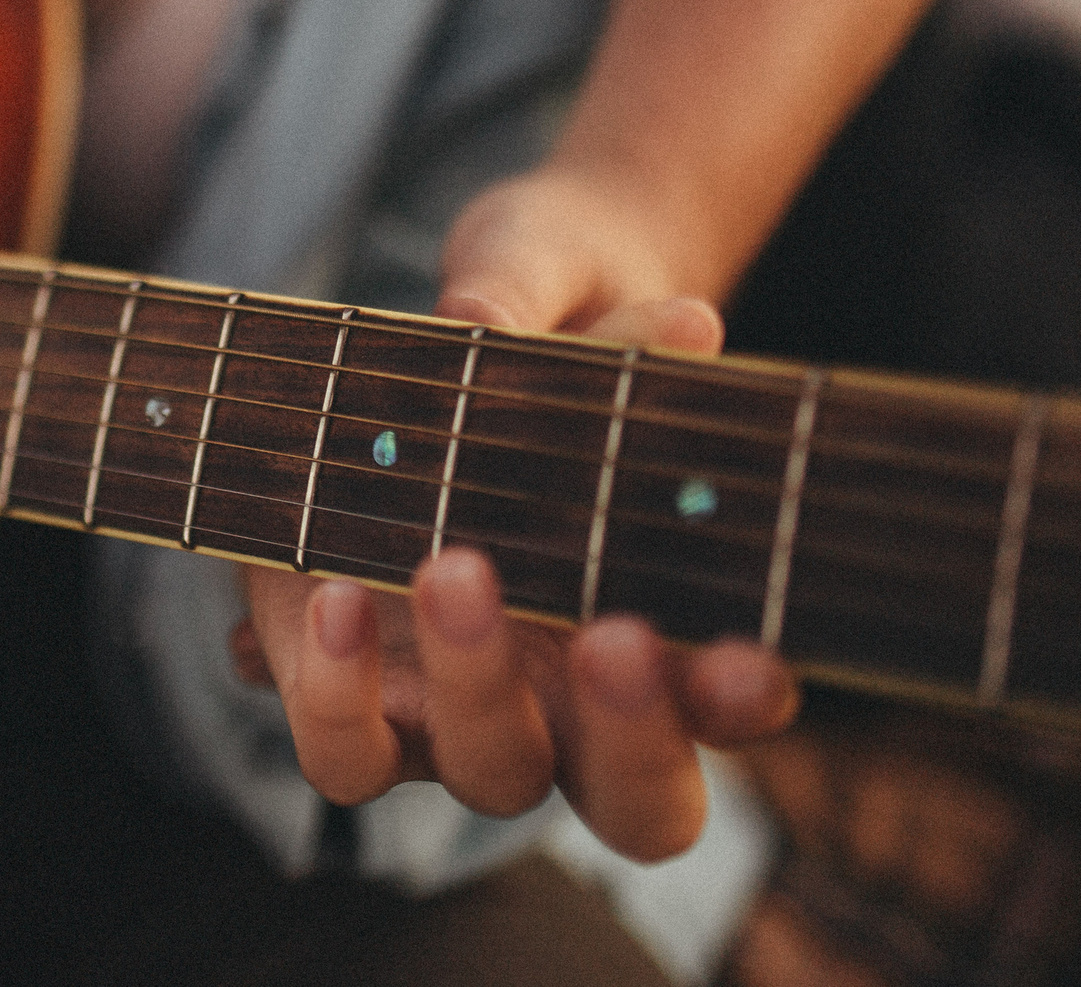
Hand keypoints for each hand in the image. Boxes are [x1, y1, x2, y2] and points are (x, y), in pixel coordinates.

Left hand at [231, 164, 797, 861]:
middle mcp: (579, 693)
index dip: (741, 700)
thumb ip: (573, 310)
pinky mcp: (359, 692)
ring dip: (476, 695)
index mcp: (667, 615)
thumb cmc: (539, 294)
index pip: (733, 698)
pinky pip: (348, 749)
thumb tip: (618, 325)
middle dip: (632, 736)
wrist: (424, 320)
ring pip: (491, 778)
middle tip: (611, 633)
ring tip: (449, 570)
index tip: (750, 659)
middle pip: (639, 803)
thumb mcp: (553, 278)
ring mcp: (469, 705)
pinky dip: (333, 692)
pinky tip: (329, 597)